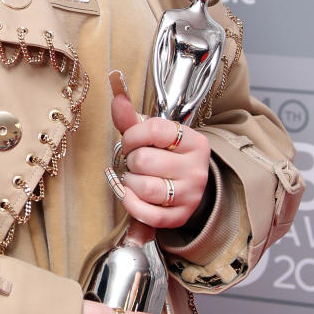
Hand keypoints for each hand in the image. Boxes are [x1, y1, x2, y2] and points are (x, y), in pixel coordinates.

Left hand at [110, 85, 210, 233]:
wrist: (187, 186)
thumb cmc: (165, 155)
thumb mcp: (153, 135)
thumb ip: (132, 118)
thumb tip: (116, 97)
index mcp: (194, 141)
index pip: (154, 130)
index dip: (132, 136)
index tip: (130, 142)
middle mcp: (197, 168)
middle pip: (144, 160)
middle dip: (130, 161)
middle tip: (134, 163)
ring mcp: (191, 194)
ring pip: (145, 188)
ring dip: (129, 183)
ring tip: (134, 178)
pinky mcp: (181, 217)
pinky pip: (149, 215)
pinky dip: (131, 205)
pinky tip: (130, 196)